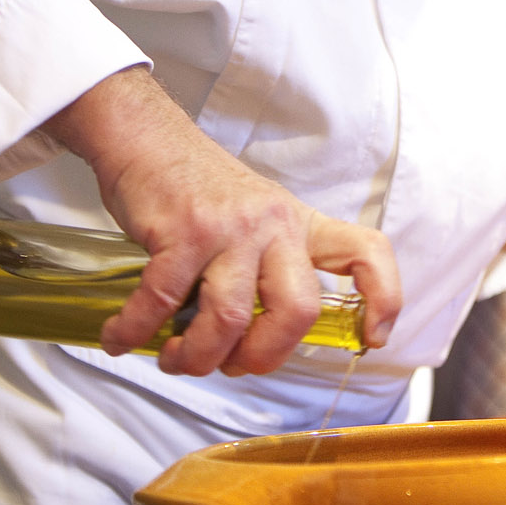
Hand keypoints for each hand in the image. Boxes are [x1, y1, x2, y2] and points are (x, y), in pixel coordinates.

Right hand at [45, 68, 402, 375]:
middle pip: (297, 310)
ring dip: (197, 355)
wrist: (145, 138)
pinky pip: (163, 302)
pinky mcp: (183, 231)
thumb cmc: (195, 189)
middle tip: (232, 366)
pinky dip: (137, 331)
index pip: (364, 252)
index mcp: (299, 225)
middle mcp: (274, 225)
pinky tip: (122, 338)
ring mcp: (230, 228)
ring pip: (229, 317)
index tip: (372, 337)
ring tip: (175, 359)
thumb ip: (265, 268)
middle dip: (263, 356)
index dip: (383, 297)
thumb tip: (251, 343)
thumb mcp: (254, 218)